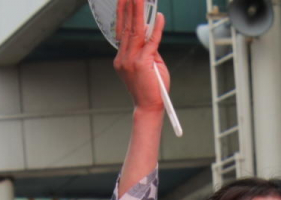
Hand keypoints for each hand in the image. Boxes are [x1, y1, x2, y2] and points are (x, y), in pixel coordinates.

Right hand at [114, 0, 168, 114]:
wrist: (149, 108)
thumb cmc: (151, 89)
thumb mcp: (148, 66)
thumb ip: (148, 50)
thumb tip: (152, 33)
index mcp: (122, 58)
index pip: (122, 31)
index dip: (123, 14)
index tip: (123, 0)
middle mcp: (123, 57)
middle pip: (126, 27)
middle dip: (128, 7)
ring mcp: (130, 60)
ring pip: (135, 31)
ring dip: (139, 12)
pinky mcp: (142, 63)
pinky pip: (151, 42)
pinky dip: (156, 29)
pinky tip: (159, 17)